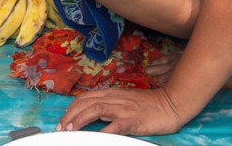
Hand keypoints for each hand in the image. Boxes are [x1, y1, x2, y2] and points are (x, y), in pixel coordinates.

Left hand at [57, 87, 185, 136]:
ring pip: (93, 110)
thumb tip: (94, 115)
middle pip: (85, 103)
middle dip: (69, 115)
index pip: (84, 98)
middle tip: (60, 127)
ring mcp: (122, 108)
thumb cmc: (149, 105)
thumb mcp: (125, 101)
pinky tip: (93, 138)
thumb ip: (110, 105)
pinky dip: (101, 132)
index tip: (63, 118)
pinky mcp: (131, 120)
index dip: (71, 107)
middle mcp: (113, 98)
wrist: (170, 104)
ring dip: (78, 120)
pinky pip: (113, 126)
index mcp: (111, 93)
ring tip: (69, 130)